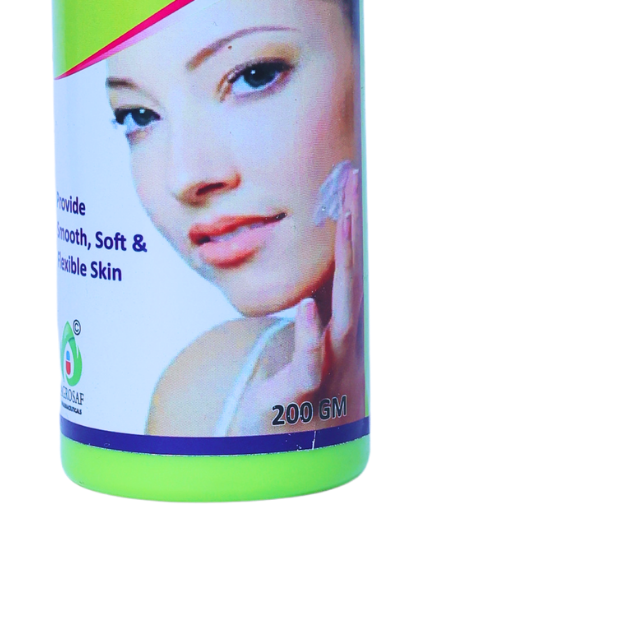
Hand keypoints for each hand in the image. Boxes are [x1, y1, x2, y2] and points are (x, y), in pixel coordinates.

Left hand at [227, 165, 363, 434]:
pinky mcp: (302, 395)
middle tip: (353, 185)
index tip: (348, 179)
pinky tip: (308, 307)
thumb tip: (306, 259)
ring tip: (343, 227)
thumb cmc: (290, 389)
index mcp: (336, 325)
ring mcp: (328, 368)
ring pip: (344, 315)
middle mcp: (341, 344)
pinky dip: (311, 335)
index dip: (348, 224)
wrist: (275, 448)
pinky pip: (311, 363)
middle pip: (352, 278)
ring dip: (344, 270)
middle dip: (353, 231)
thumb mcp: (301, 337)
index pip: (345, 266)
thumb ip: (308, 300)